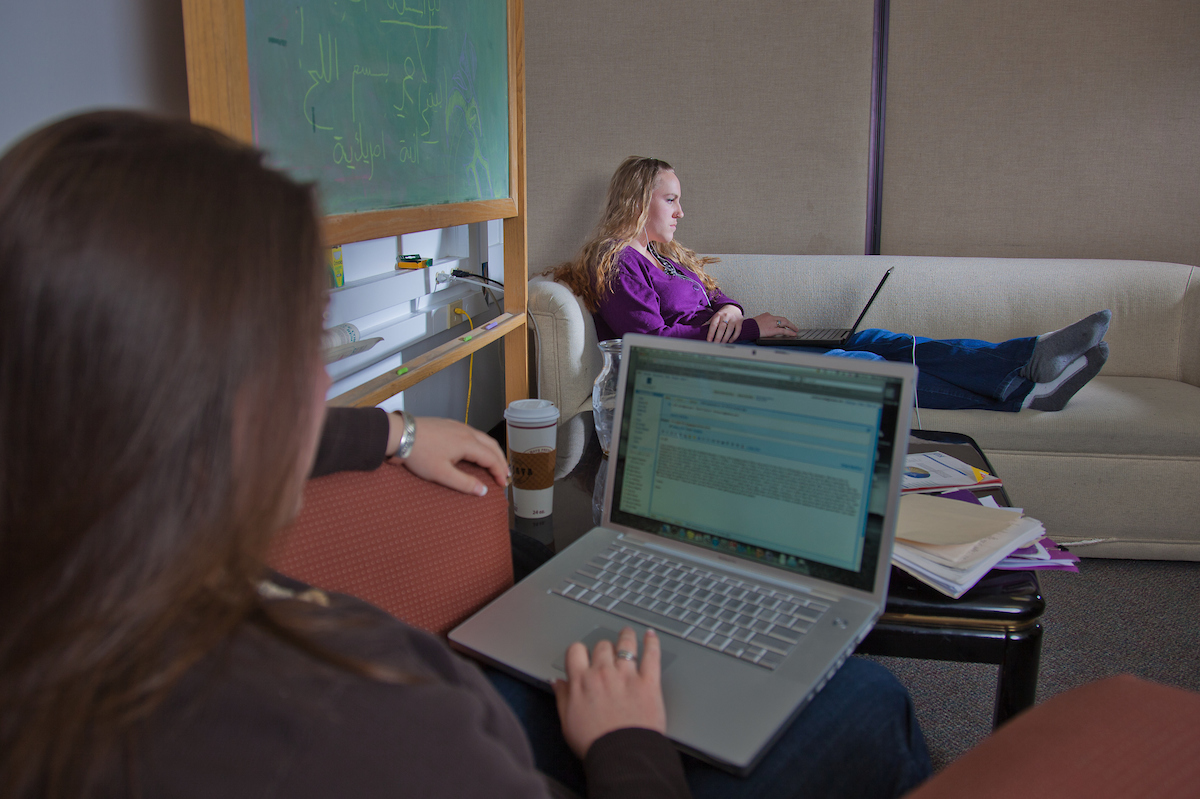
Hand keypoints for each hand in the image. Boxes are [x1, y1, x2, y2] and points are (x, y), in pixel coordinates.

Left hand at [389, 414, 508, 495]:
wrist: (400, 433)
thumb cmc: (419, 454)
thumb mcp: (441, 474)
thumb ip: (464, 483)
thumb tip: (483, 491)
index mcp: (468, 443)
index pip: (491, 458)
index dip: (499, 472)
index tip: (503, 484)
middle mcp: (467, 432)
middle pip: (492, 446)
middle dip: (501, 460)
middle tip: (505, 474)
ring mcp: (458, 426)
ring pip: (483, 438)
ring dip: (492, 451)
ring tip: (495, 463)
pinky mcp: (449, 424)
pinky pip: (473, 434)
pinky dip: (482, 444)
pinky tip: (477, 450)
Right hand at [552, 627, 666, 758]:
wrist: (622, 756)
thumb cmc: (595, 744)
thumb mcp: (568, 723)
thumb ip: (562, 698)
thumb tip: (557, 682)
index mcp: (582, 682)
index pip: (575, 650)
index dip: (578, 651)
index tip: (583, 654)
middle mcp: (603, 673)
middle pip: (601, 646)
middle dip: (603, 648)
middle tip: (607, 650)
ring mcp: (627, 675)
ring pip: (625, 644)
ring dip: (626, 636)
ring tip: (628, 633)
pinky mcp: (648, 682)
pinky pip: (651, 654)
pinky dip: (652, 642)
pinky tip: (651, 635)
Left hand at [706, 304, 744, 341]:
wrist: (733, 307)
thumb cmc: (723, 314)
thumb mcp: (715, 316)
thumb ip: (709, 322)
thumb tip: (701, 328)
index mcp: (718, 315)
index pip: (713, 325)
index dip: (711, 333)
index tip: (709, 340)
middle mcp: (726, 316)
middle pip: (722, 328)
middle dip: (718, 337)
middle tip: (715, 344)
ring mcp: (733, 319)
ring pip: (729, 330)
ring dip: (725, 338)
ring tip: (722, 344)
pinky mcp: (740, 322)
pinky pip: (737, 331)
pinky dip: (733, 337)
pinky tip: (730, 341)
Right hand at [752, 312, 799, 337]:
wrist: (746, 328)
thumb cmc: (749, 326)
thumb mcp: (756, 322)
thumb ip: (762, 322)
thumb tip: (765, 327)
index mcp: (766, 315)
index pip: (776, 318)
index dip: (781, 321)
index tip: (784, 324)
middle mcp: (771, 317)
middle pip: (783, 319)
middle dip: (789, 323)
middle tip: (794, 326)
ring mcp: (772, 323)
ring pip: (785, 323)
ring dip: (792, 326)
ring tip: (796, 330)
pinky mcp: (773, 329)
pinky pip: (784, 331)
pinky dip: (790, 332)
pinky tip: (794, 334)